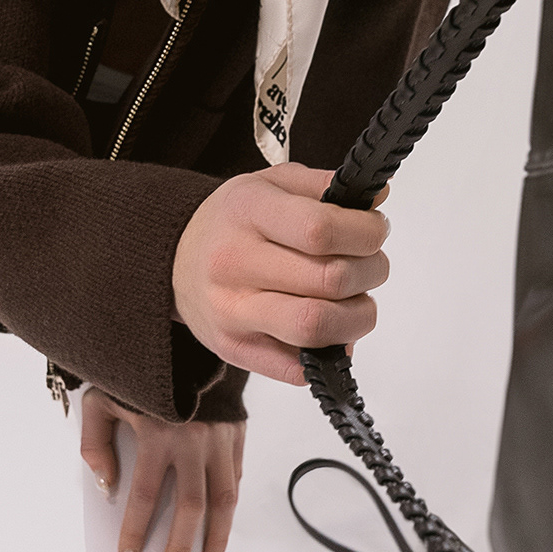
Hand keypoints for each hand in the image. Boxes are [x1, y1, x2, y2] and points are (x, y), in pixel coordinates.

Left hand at [80, 386, 245, 551]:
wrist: (184, 339)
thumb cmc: (135, 372)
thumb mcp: (101, 399)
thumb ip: (95, 444)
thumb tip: (106, 487)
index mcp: (157, 432)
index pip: (144, 496)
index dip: (135, 533)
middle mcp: (193, 439)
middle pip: (190, 509)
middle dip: (179, 550)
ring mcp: (221, 438)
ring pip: (224, 501)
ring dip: (216, 539)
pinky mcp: (238, 433)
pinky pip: (235, 479)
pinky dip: (228, 509)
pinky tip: (220, 531)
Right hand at [171, 163, 389, 385]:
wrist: (174, 260)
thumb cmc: (233, 221)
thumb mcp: (271, 183)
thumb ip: (323, 186)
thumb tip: (378, 199)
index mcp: (247, 211)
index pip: (321, 230)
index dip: (365, 233)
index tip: (374, 231)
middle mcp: (234, 262)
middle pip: (329, 280)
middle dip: (371, 271)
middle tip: (371, 264)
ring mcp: (232, 312)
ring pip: (316, 328)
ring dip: (358, 317)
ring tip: (356, 300)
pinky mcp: (235, 349)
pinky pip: (297, 368)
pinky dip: (330, 353)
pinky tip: (333, 331)